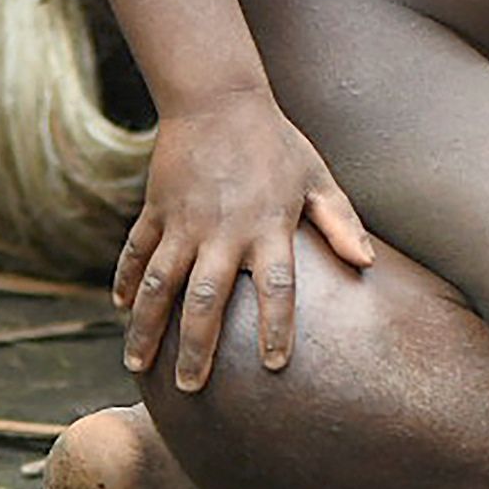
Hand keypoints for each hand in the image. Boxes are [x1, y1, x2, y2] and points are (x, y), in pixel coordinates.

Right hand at [115, 89, 373, 392]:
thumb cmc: (276, 143)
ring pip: (158, 285)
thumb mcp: (317, 178)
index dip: (276, 327)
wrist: (217, 99)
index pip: (276, 288)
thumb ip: (342, 222)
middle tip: (190, 389)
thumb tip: (368, 263)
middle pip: (206, 301)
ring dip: (145, 328)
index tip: (276, 365)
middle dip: (195, 348)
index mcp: (267, 227)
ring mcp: (183, 223)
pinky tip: (120, 308)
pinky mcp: (156, 210)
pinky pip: (135, 252)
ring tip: (139, 366)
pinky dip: (124, 280)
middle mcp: (222, 232)